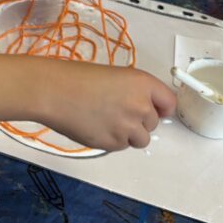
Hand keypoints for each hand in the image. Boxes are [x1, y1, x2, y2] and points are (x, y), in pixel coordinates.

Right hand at [39, 61, 176, 150]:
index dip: (161, 108)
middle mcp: (141, 106)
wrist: (53, 91)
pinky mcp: (113, 143)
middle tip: (115, 110)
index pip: (169, 102)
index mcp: (142, 83)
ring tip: (105, 120)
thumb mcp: (114, 76)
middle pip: (153, 123)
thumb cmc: (76, 78)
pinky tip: (95, 126)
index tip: (154, 110)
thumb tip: (144, 109)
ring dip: (128, 134)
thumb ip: (134, 92)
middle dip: (139, 120)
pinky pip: (121, 146)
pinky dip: (112, 140)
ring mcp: (128, 127)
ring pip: (140, 139)